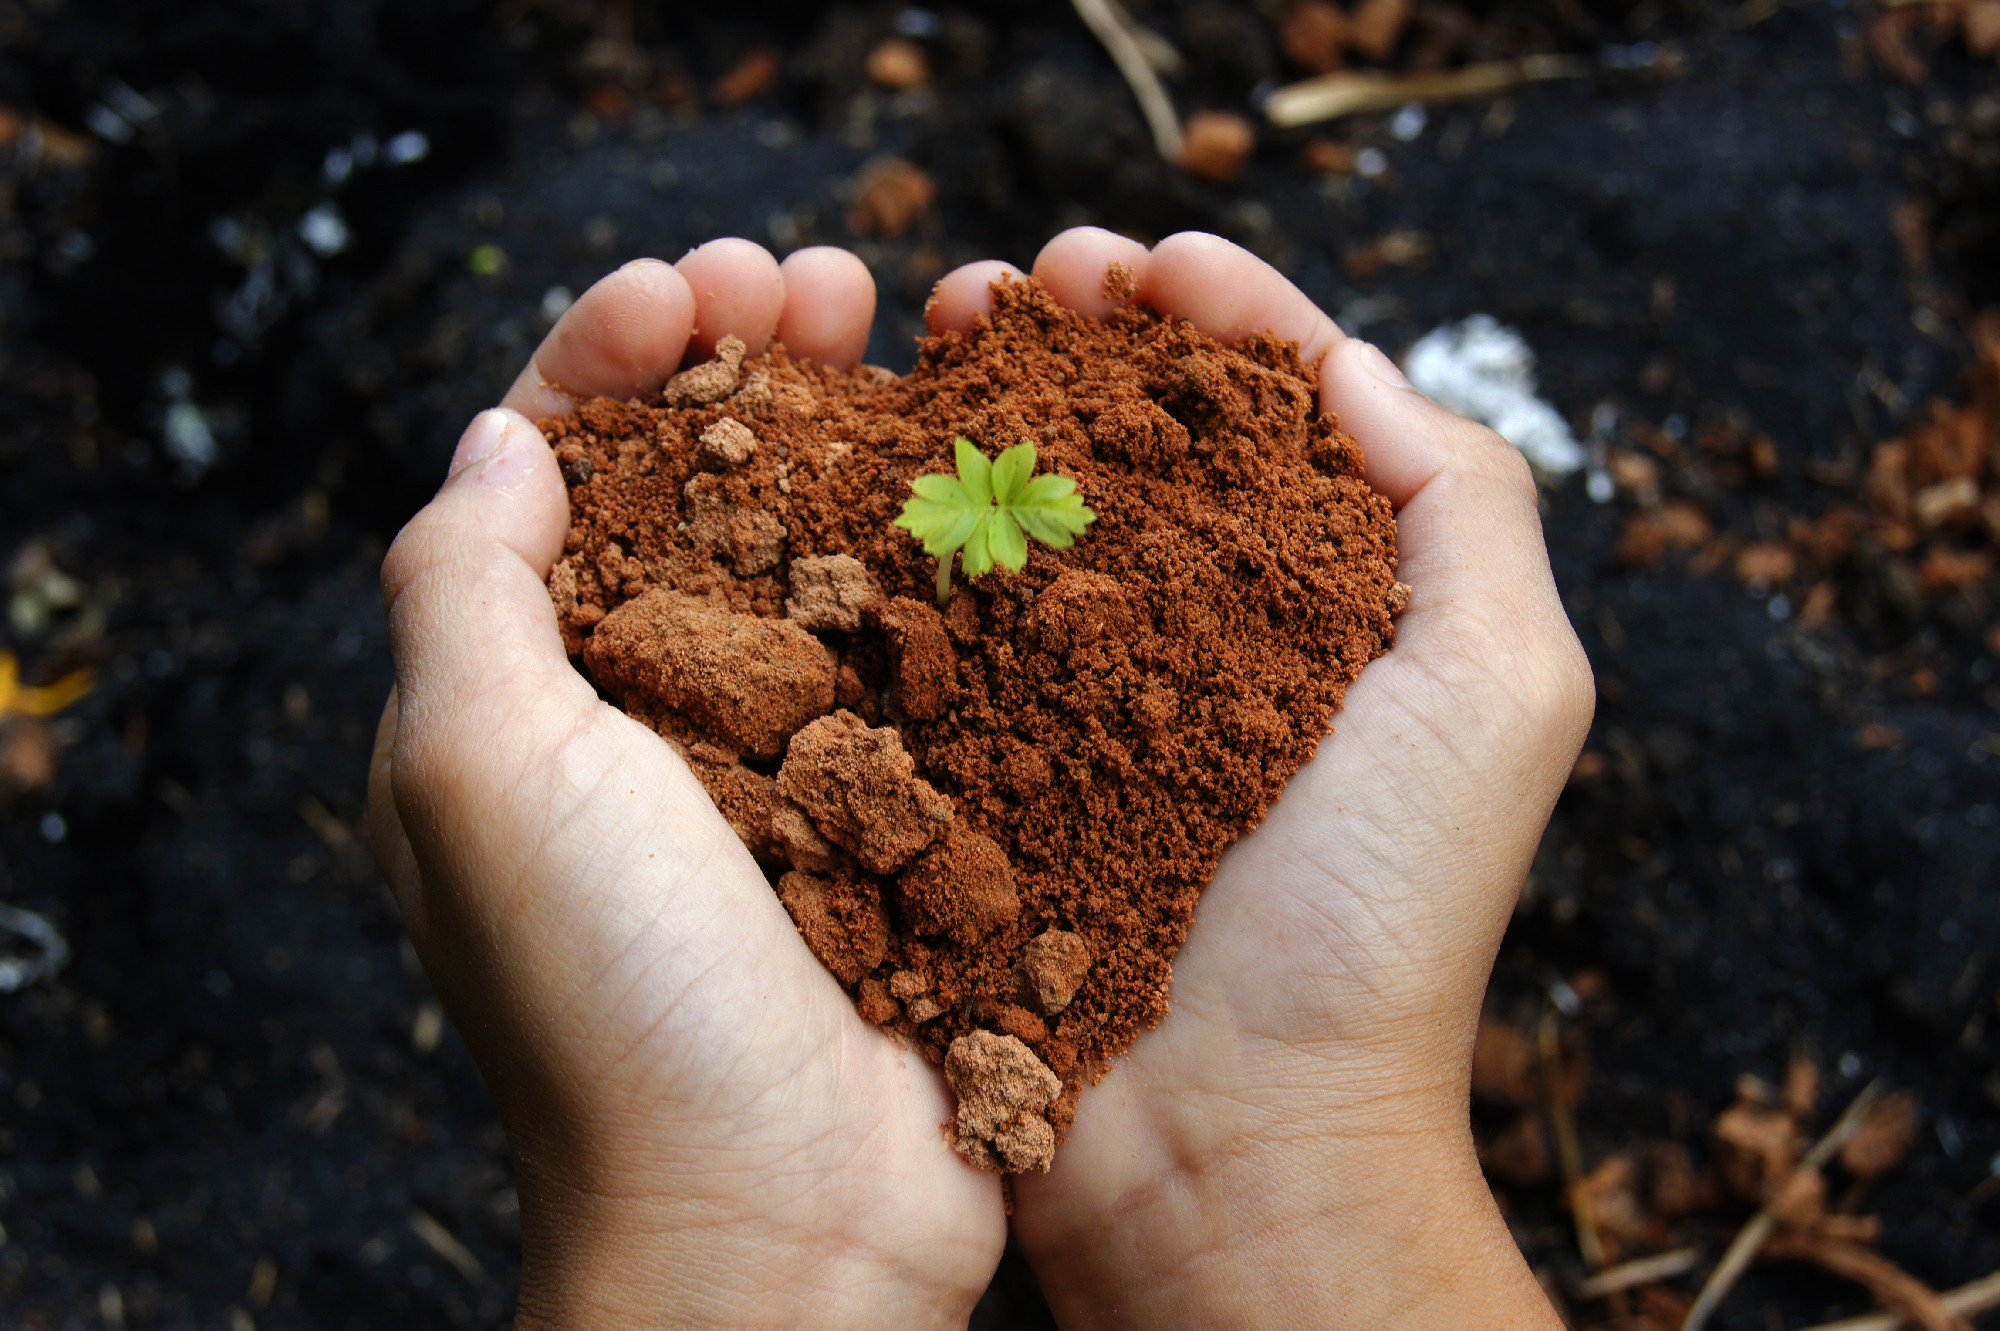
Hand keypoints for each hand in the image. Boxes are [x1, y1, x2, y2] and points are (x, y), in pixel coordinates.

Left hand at [367, 241, 1004, 1327]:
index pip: (547, 475)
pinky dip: (949, 543)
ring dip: (856, 427)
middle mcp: (647, 717)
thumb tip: (498, 439)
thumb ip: (462, 591)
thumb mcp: (484, 775)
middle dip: (745, 362)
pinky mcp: (902, 803)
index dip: (607, 357)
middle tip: (823, 276)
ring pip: (819, 546)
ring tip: (916, 332)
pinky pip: (923, 641)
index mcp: (520, 703)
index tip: (690, 287)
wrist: (788, 1217)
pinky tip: (996, 474)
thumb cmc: (616, 1009)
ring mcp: (785, 757)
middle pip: (694, 486)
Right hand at [924, 230, 1588, 1327]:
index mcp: (1332, 610)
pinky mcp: (981, 766)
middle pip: (1135, 441)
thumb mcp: (1499, 694)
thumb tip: (1342, 365)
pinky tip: (872, 463)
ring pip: (1026, 507)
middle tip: (1012, 284)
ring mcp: (1081, 702)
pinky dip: (905, 525)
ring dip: (982, 404)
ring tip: (935, 335)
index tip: (1140, 264)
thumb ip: (1461, 506)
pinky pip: (938, 618)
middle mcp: (1202, 641)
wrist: (1228, 1143)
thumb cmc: (1377, 925)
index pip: (1272, 415)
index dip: (1211, 319)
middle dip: (1077, 342)